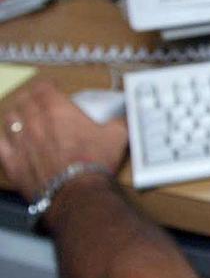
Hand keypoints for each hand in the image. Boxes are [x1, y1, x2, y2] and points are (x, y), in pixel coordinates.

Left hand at [0, 81, 127, 200]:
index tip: (52, 87)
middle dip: (30, 98)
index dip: (47, 85)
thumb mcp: (118, 135)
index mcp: (58, 109)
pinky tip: (10, 140)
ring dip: (16, 115)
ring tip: (22, 117)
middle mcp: (35, 121)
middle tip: (37, 101)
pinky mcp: (11, 162)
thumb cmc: (97, 159)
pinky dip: (5, 139)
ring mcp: (19, 141)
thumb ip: (120, 119)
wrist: (77, 192)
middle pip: (24, 101)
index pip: (44, 88)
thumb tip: (129, 113)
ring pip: (9, 119)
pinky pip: (1, 144)